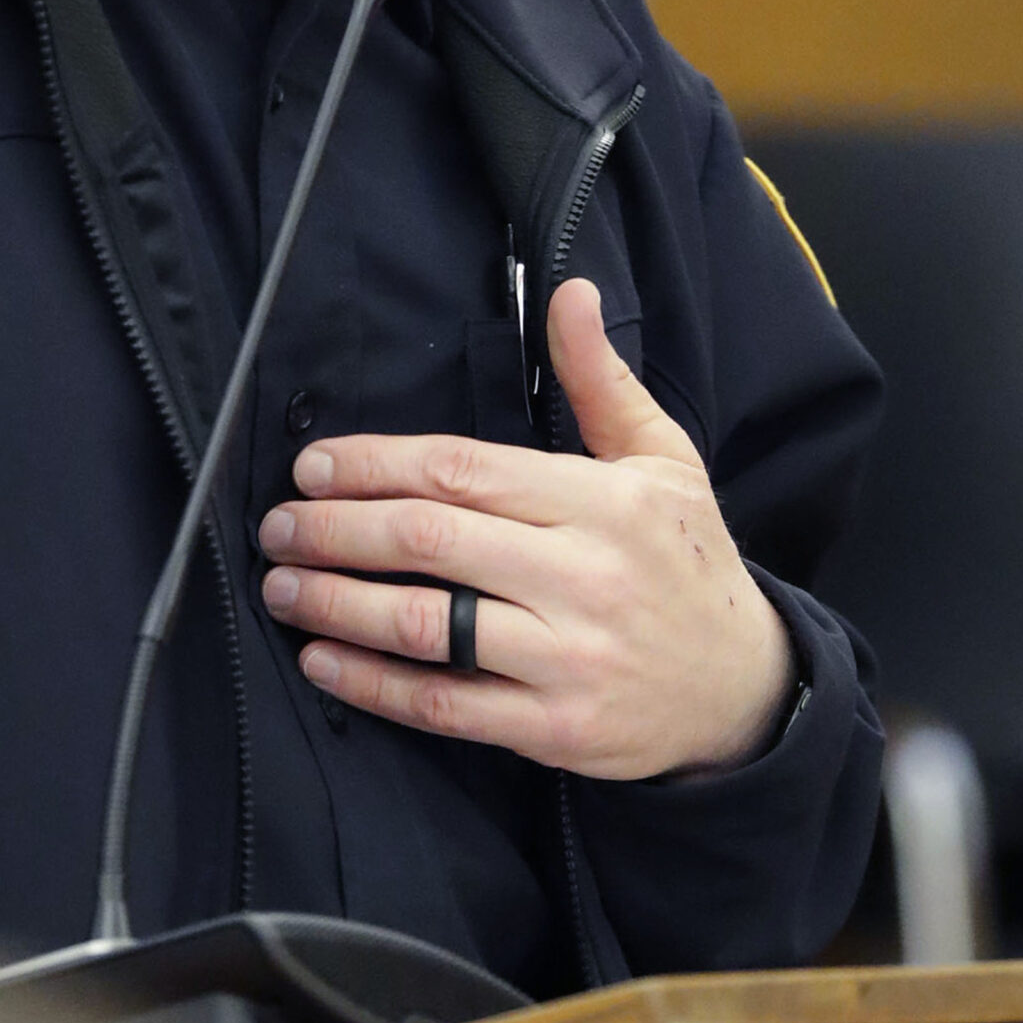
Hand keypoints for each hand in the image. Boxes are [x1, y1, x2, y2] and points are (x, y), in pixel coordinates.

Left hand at [257, 278, 795, 778]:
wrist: (745, 689)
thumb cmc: (687, 559)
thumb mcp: (661, 458)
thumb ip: (601, 379)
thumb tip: (571, 292)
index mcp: (601, 502)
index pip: (463, 471)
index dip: (376, 465)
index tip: (313, 465)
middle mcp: (583, 577)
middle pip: (431, 542)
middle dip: (337, 530)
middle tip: (277, 525)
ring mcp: (568, 659)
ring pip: (428, 625)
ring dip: (339, 605)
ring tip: (282, 587)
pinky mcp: (555, 730)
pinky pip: (446, 705)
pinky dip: (374, 684)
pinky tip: (322, 661)